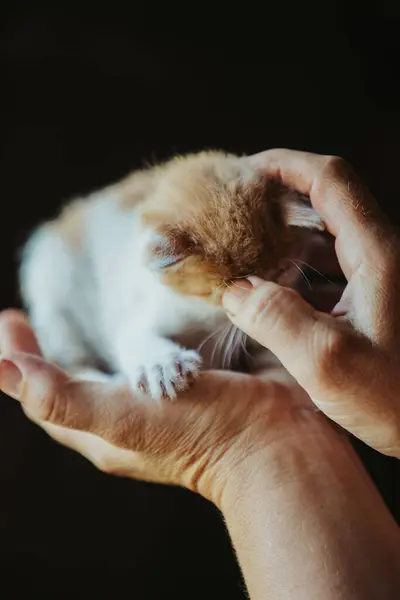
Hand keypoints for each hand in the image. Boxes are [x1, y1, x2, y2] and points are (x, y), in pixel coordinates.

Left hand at [0, 310, 331, 505]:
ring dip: (98, 331)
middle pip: (77, 377)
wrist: (281, 440)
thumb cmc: (201, 434)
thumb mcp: (125, 420)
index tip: (10, 318)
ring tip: (85, 300)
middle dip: (53, 344)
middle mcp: (131, 410)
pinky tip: (147, 303)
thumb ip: (64, 398)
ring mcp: (165, 392)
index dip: (22, 360)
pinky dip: (145, 324)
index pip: (46, 392)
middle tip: (34, 311)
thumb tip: (7, 372)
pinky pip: (160, 345)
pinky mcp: (198, 372)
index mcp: (106, 425)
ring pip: (119, 358)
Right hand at [225, 149, 399, 457]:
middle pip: (327, 202)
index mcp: (377, 254)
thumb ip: (277, 320)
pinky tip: (275, 289)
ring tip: (246, 247)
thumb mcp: (332, 362)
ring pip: (328, 238)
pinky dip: (299, 269)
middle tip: (237, 210)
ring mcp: (381, 279)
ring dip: (287, 236)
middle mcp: (382, 257)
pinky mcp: (377, 303)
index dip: (284, 164)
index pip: (330, 180)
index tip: (245, 170)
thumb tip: (235, 290)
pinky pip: (332, 270)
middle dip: (279, 198)